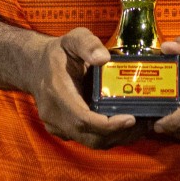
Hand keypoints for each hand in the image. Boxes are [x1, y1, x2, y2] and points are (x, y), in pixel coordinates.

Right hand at [27, 28, 145, 149]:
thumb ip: (88, 44)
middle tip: (144, 124)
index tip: (130, 119)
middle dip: (119, 133)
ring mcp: (57, 125)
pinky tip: (125, 126)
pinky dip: (108, 137)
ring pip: (90, 141)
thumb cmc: (58, 53)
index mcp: (57, 91)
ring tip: (140, 127)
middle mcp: (54, 114)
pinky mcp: (62, 130)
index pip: (82, 119)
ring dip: (116, 138)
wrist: (35, 67)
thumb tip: (104, 58)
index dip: (107, 125)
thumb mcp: (73, 39)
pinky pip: (87, 139)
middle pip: (89, 136)